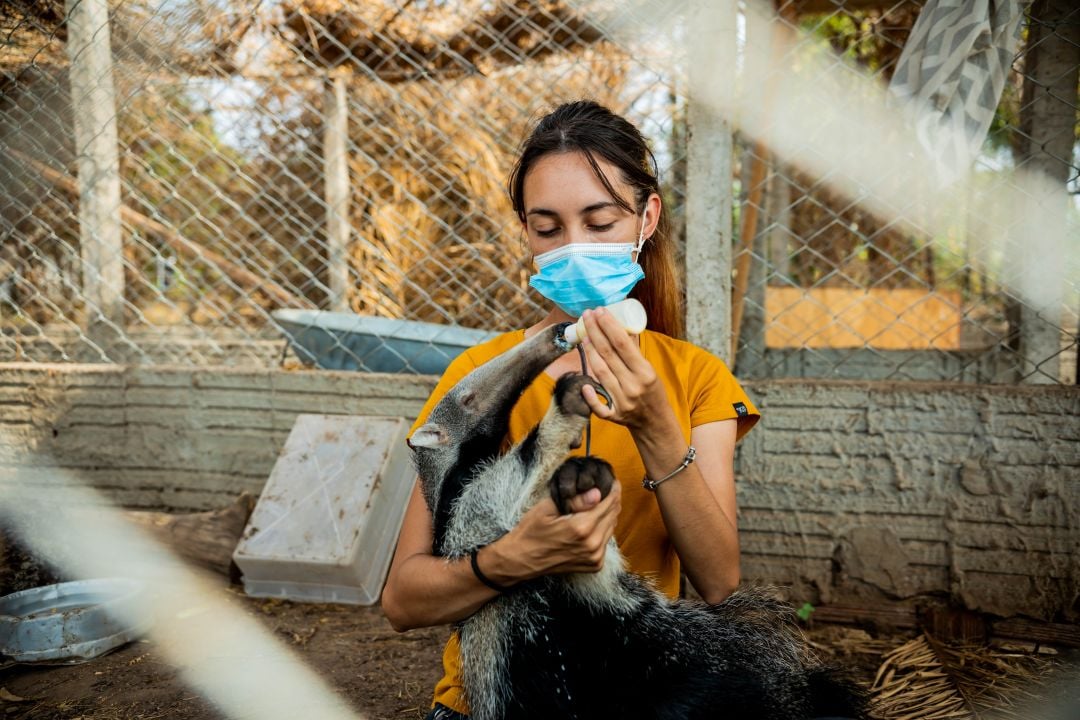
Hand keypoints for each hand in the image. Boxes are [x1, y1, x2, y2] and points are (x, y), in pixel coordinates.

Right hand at [497, 481, 621, 578]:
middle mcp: (592, 544)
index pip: (609, 502)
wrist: (521, 560)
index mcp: (582, 528)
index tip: (611, 480)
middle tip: (606, 488)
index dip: (613, 488)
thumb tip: (597, 492)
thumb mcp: (547, 509)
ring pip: (612, 527)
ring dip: (608, 514)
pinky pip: (606, 541)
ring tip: (597, 503)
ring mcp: (595, 557)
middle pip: (614, 514)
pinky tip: (591, 522)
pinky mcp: (594, 564)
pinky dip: (603, 529)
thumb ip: (575, 500)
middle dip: (612, 499)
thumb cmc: (530, 532)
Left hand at [578, 307, 668, 430]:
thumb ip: (634, 350)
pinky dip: (590, 396)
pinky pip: (599, 406)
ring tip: (584, 335)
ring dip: (590, 353)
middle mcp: (633, 386)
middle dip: (595, 332)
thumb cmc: (652, 390)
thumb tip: (623, 323)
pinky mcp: (615, 415)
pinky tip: (583, 385)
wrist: (655, 422)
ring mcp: (623, 401)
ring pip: (600, 373)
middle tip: (587, 316)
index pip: (622, 344)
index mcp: (645, 372)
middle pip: (608, 354)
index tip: (600, 311)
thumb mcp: (649, 369)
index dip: (609, 325)